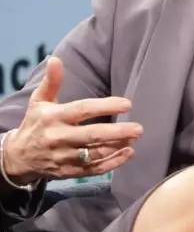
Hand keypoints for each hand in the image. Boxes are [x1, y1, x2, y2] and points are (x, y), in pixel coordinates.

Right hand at [3, 57, 141, 183]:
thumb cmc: (35, 123)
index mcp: (53, 118)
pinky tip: (128, 154)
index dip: (105, 106)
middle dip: (117, 132)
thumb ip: (51, 81)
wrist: (17, 157)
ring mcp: (63, 157)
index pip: (82, 110)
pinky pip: (93, 170)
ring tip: (134, 138)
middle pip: (92, 136)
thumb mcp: (39, 102)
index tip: (127, 104)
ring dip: (117, 147)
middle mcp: (58, 138)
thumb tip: (55, 59)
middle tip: (139, 128)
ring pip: (94, 154)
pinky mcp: (68, 173)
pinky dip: (112, 164)